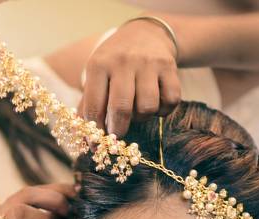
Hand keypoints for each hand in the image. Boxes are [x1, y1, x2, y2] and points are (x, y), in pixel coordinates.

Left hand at [79, 18, 180, 136]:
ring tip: (137, 110)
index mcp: (99, 65)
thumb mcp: (96, 76)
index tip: (98, 144)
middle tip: (117, 137)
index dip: (95, 131)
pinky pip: (170, 101)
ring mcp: (148, 63)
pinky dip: (163, 110)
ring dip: (142, 117)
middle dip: (118, 131)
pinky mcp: (169, 66)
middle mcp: (123, 62)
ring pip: (147, 107)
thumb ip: (89, 106)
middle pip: (121, 109)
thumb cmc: (115, 64)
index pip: (94, 106)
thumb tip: (88, 141)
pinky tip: (156, 104)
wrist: (146, 33)